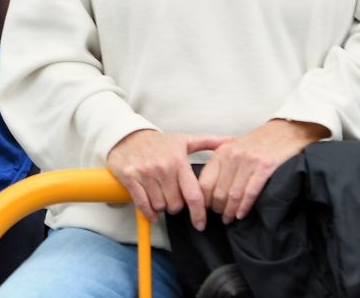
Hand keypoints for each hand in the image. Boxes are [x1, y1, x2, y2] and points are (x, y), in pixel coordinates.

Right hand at [107, 130, 230, 229]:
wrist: (127, 135)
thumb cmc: (158, 142)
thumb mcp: (184, 140)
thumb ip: (209, 142)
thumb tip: (232, 140)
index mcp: (178, 161)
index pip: (193, 194)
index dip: (199, 213)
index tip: (200, 223)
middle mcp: (163, 168)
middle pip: (175, 204)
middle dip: (176, 207)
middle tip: (173, 199)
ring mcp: (145, 174)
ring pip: (159, 205)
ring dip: (162, 207)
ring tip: (161, 198)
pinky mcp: (129, 178)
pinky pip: (142, 204)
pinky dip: (148, 213)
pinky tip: (151, 213)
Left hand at [200, 119, 326, 223]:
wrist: (286, 131)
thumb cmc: (259, 143)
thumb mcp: (234, 148)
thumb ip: (222, 165)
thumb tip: (209, 190)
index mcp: (221, 152)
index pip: (205, 181)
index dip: (203, 199)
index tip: (205, 209)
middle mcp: (232, 157)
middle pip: (218, 191)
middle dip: (217, 208)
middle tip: (220, 217)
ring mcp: (248, 162)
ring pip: (233, 194)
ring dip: (230, 211)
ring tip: (229, 219)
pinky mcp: (265, 167)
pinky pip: (250, 192)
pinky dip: (244, 206)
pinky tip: (241, 214)